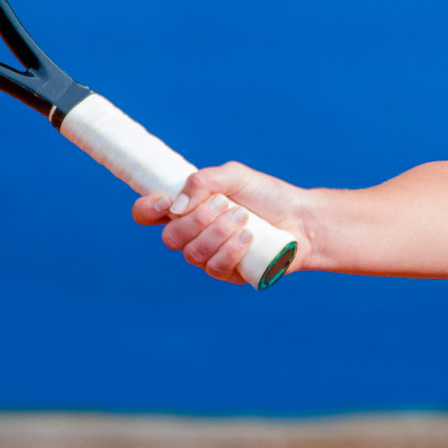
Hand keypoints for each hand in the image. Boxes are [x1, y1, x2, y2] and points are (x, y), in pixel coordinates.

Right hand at [132, 161, 312, 283]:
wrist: (301, 220)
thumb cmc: (266, 195)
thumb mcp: (234, 175)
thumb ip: (202, 181)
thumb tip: (176, 205)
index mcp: (186, 208)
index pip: (146, 214)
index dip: (146, 210)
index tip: (166, 201)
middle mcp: (191, 234)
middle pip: (169, 237)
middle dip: (198, 219)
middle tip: (225, 203)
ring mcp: (207, 255)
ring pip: (192, 253)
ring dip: (218, 232)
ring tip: (244, 218)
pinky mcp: (226, 273)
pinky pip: (213, 267)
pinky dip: (230, 250)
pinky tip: (248, 237)